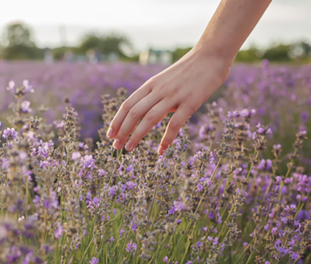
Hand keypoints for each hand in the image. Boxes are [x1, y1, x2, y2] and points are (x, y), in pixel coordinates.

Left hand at [106, 48, 230, 154]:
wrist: (211, 55)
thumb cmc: (188, 70)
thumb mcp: (165, 80)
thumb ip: (154, 95)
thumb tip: (144, 114)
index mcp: (151, 85)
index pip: (128, 104)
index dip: (117, 120)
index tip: (110, 134)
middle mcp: (159, 90)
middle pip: (134, 113)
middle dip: (122, 131)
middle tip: (115, 146)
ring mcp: (174, 96)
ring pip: (149, 118)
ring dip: (136, 135)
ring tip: (128, 149)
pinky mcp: (191, 102)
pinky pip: (175, 124)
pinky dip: (166, 139)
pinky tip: (160, 151)